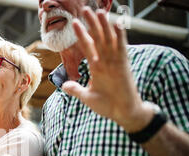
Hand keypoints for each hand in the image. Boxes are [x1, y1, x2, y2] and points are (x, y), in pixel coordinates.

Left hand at [61, 7, 152, 132]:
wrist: (123, 113)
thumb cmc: (107, 105)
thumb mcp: (87, 97)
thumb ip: (76, 90)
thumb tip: (64, 85)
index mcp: (97, 67)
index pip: (88, 46)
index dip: (82, 35)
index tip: (74, 23)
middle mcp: (106, 61)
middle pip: (98, 38)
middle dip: (92, 24)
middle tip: (84, 10)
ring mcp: (115, 62)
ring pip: (109, 40)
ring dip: (104, 26)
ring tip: (98, 12)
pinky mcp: (124, 66)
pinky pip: (121, 49)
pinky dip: (119, 37)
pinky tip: (117, 24)